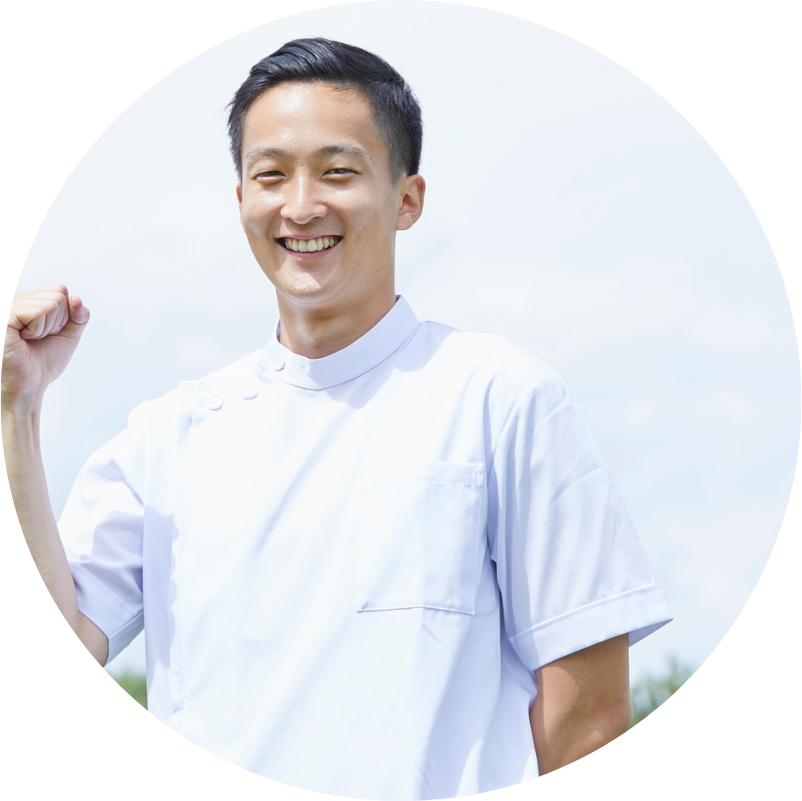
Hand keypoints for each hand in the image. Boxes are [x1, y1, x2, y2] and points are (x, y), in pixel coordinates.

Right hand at [2, 285, 90, 404]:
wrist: (28, 383)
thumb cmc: (43, 360)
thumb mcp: (68, 333)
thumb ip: (78, 315)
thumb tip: (76, 298)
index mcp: (27, 299)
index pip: (61, 291)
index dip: (64, 315)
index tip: (47, 332)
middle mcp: (16, 297)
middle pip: (59, 295)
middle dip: (56, 322)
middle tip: (37, 338)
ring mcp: (9, 303)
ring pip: (52, 303)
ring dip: (47, 328)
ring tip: (28, 339)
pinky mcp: (6, 314)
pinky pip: (40, 311)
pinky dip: (38, 330)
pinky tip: (22, 338)